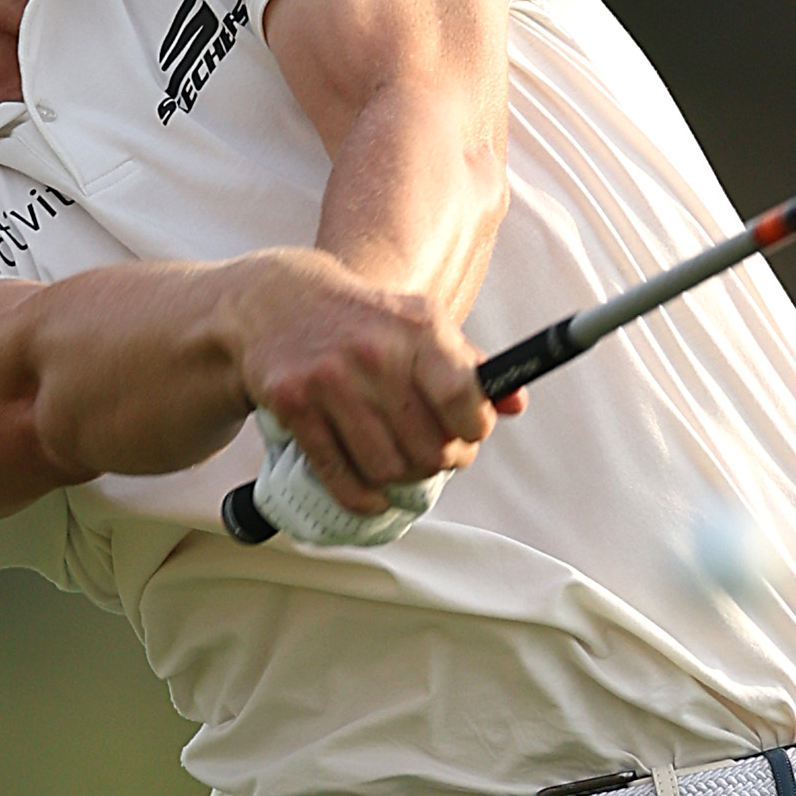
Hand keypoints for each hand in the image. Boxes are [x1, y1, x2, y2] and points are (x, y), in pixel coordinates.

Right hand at [225, 248, 523, 514]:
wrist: (280, 299)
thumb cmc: (366, 321)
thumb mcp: (422, 325)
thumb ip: (471, 367)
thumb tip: (515, 403)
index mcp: (418, 329)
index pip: (465, 397)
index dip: (474, 429)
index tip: (469, 432)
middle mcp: (375, 353)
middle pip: (429, 449)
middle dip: (440, 461)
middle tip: (436, 454)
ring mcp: (330, 380)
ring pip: (387, 469)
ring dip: (401, 480)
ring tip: (401, 463)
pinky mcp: (294, 404)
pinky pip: (340, 476)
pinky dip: (363, 497)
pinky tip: (372, 491)